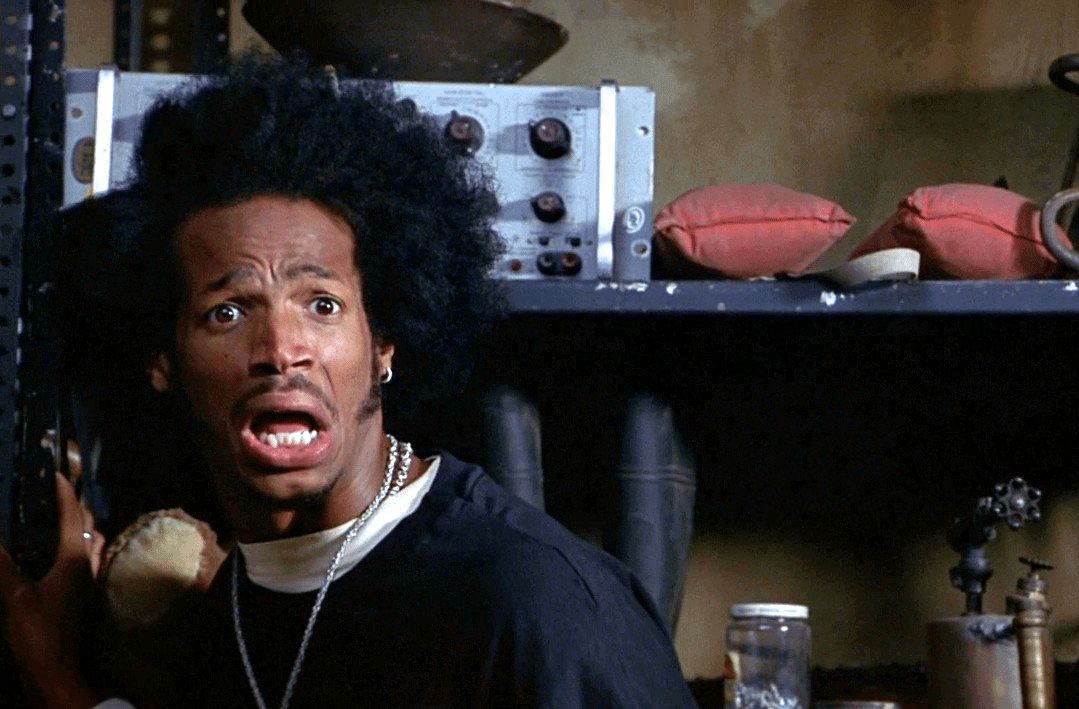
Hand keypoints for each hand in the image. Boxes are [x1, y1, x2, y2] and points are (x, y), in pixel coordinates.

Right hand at [0, 473, 101, 708]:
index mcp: (74, 560)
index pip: (73, 517)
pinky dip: (75, 545)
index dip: (65, 494)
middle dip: (75, 506)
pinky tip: (58, 551)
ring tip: (57, 517)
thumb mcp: (13, 597)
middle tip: (56, 494)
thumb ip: (2, 565)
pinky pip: (85, 559)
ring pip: (91, 542)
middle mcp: (87, 565)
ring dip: (78, 526)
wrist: (55, 669)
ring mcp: (88, 580)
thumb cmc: (37, 633)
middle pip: (88, 526)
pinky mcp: (82, 593)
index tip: (57, 476)